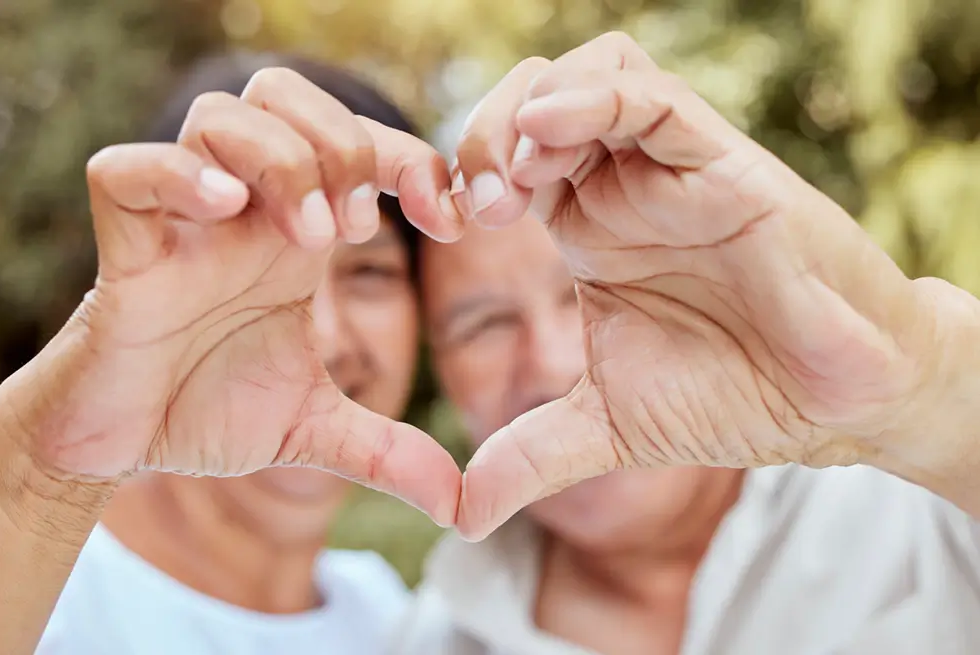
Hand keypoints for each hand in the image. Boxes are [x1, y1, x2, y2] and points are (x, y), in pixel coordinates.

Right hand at [0, 68, 462, 525]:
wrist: (124, 444)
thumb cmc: (209, 409)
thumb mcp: (314, 428)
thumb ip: (388, 451)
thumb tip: (462, 506)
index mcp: (294, 233)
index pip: (357, 145)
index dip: (412, 161)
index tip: (448, 220)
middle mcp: (244, 213)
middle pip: (285, 94)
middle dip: (342, 140)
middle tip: (357, 224)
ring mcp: (182, 225)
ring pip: (219, 116)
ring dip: (281, 161)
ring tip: (310, 238)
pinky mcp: (125, 253)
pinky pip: (126, 173)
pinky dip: (178, 179)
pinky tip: (227, 215)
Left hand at [452, 33, 958, 538]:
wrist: (831, 407)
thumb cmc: (731, 398)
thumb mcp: (606, 428)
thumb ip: (529, 456)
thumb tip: (457, 517)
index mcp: (586, 229)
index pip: (505, 160)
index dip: (457, 175)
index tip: (438, 224)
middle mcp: (623, 188)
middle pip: (533, 103)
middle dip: (482, 136)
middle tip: (470, 206)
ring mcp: (672, 171)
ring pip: (588, 76)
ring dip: (528, 111)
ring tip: (512, 181)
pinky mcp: (724, 165)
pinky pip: (652, 97)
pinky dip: (592, 99)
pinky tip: (548, 137)